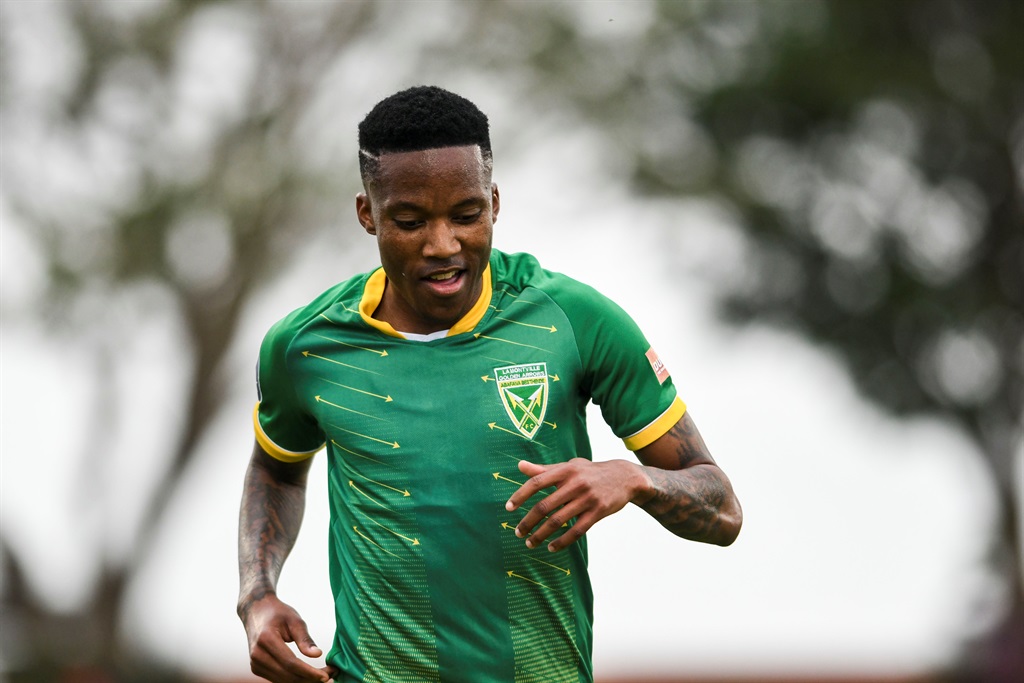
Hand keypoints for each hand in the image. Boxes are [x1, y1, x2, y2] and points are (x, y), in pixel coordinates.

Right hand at [240, 593, 336, 682]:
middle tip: (331, 675)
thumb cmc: (278, 613)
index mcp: (266, 640)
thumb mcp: (295, 620)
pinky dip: (295, 679)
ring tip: (323, 675)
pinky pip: (279, 679)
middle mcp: (258, 655)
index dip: (309, 672)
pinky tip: (309, 675)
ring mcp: (255, 663)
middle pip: (288, 675)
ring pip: (283, 681)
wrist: (256, 611)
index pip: (291, 663)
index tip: (326, 676)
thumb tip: (318, 654)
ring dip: (304, 681)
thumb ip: (305, 639)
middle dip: (310, 679)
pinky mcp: (257, 668)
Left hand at [505, 458, 649, 551]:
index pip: (537, 482)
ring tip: (530, 543)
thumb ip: (544, 469)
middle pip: (544, 505)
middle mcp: (575, 483)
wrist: (625, 477)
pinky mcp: (598, 512)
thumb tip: (519, 466)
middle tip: (518, 533)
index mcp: (565, 470)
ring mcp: (587, 499)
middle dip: (528, 522)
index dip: (520, 495)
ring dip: (541, 535)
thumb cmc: (590, 472)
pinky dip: (561, 541)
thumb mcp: (570, 466)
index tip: (508, 508)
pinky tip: (551, 547)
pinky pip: (576, 531)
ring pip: (558, 521)